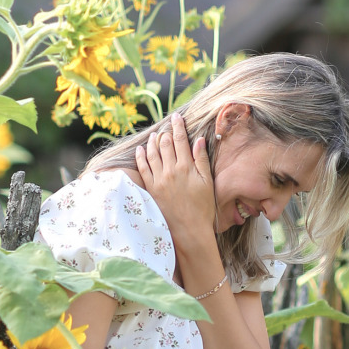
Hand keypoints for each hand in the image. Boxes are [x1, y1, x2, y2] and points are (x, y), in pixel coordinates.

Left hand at [133, 113, 218, 256]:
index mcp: (186, 167)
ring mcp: (158, 180)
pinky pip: (143, 169)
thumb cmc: (203, 209)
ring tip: (155, 134)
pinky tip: (141, 150)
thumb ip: (202, 160)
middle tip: (167, 124)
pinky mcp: (151, 190)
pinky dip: (141, 157)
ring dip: (153, 141)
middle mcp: (170, 171)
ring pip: (152, 154)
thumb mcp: (208, 183)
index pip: (180, 140)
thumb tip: (198, 140)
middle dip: (166, 131)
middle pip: (165, 144)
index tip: (177, 117)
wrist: (189, 231)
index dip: (178, 126)